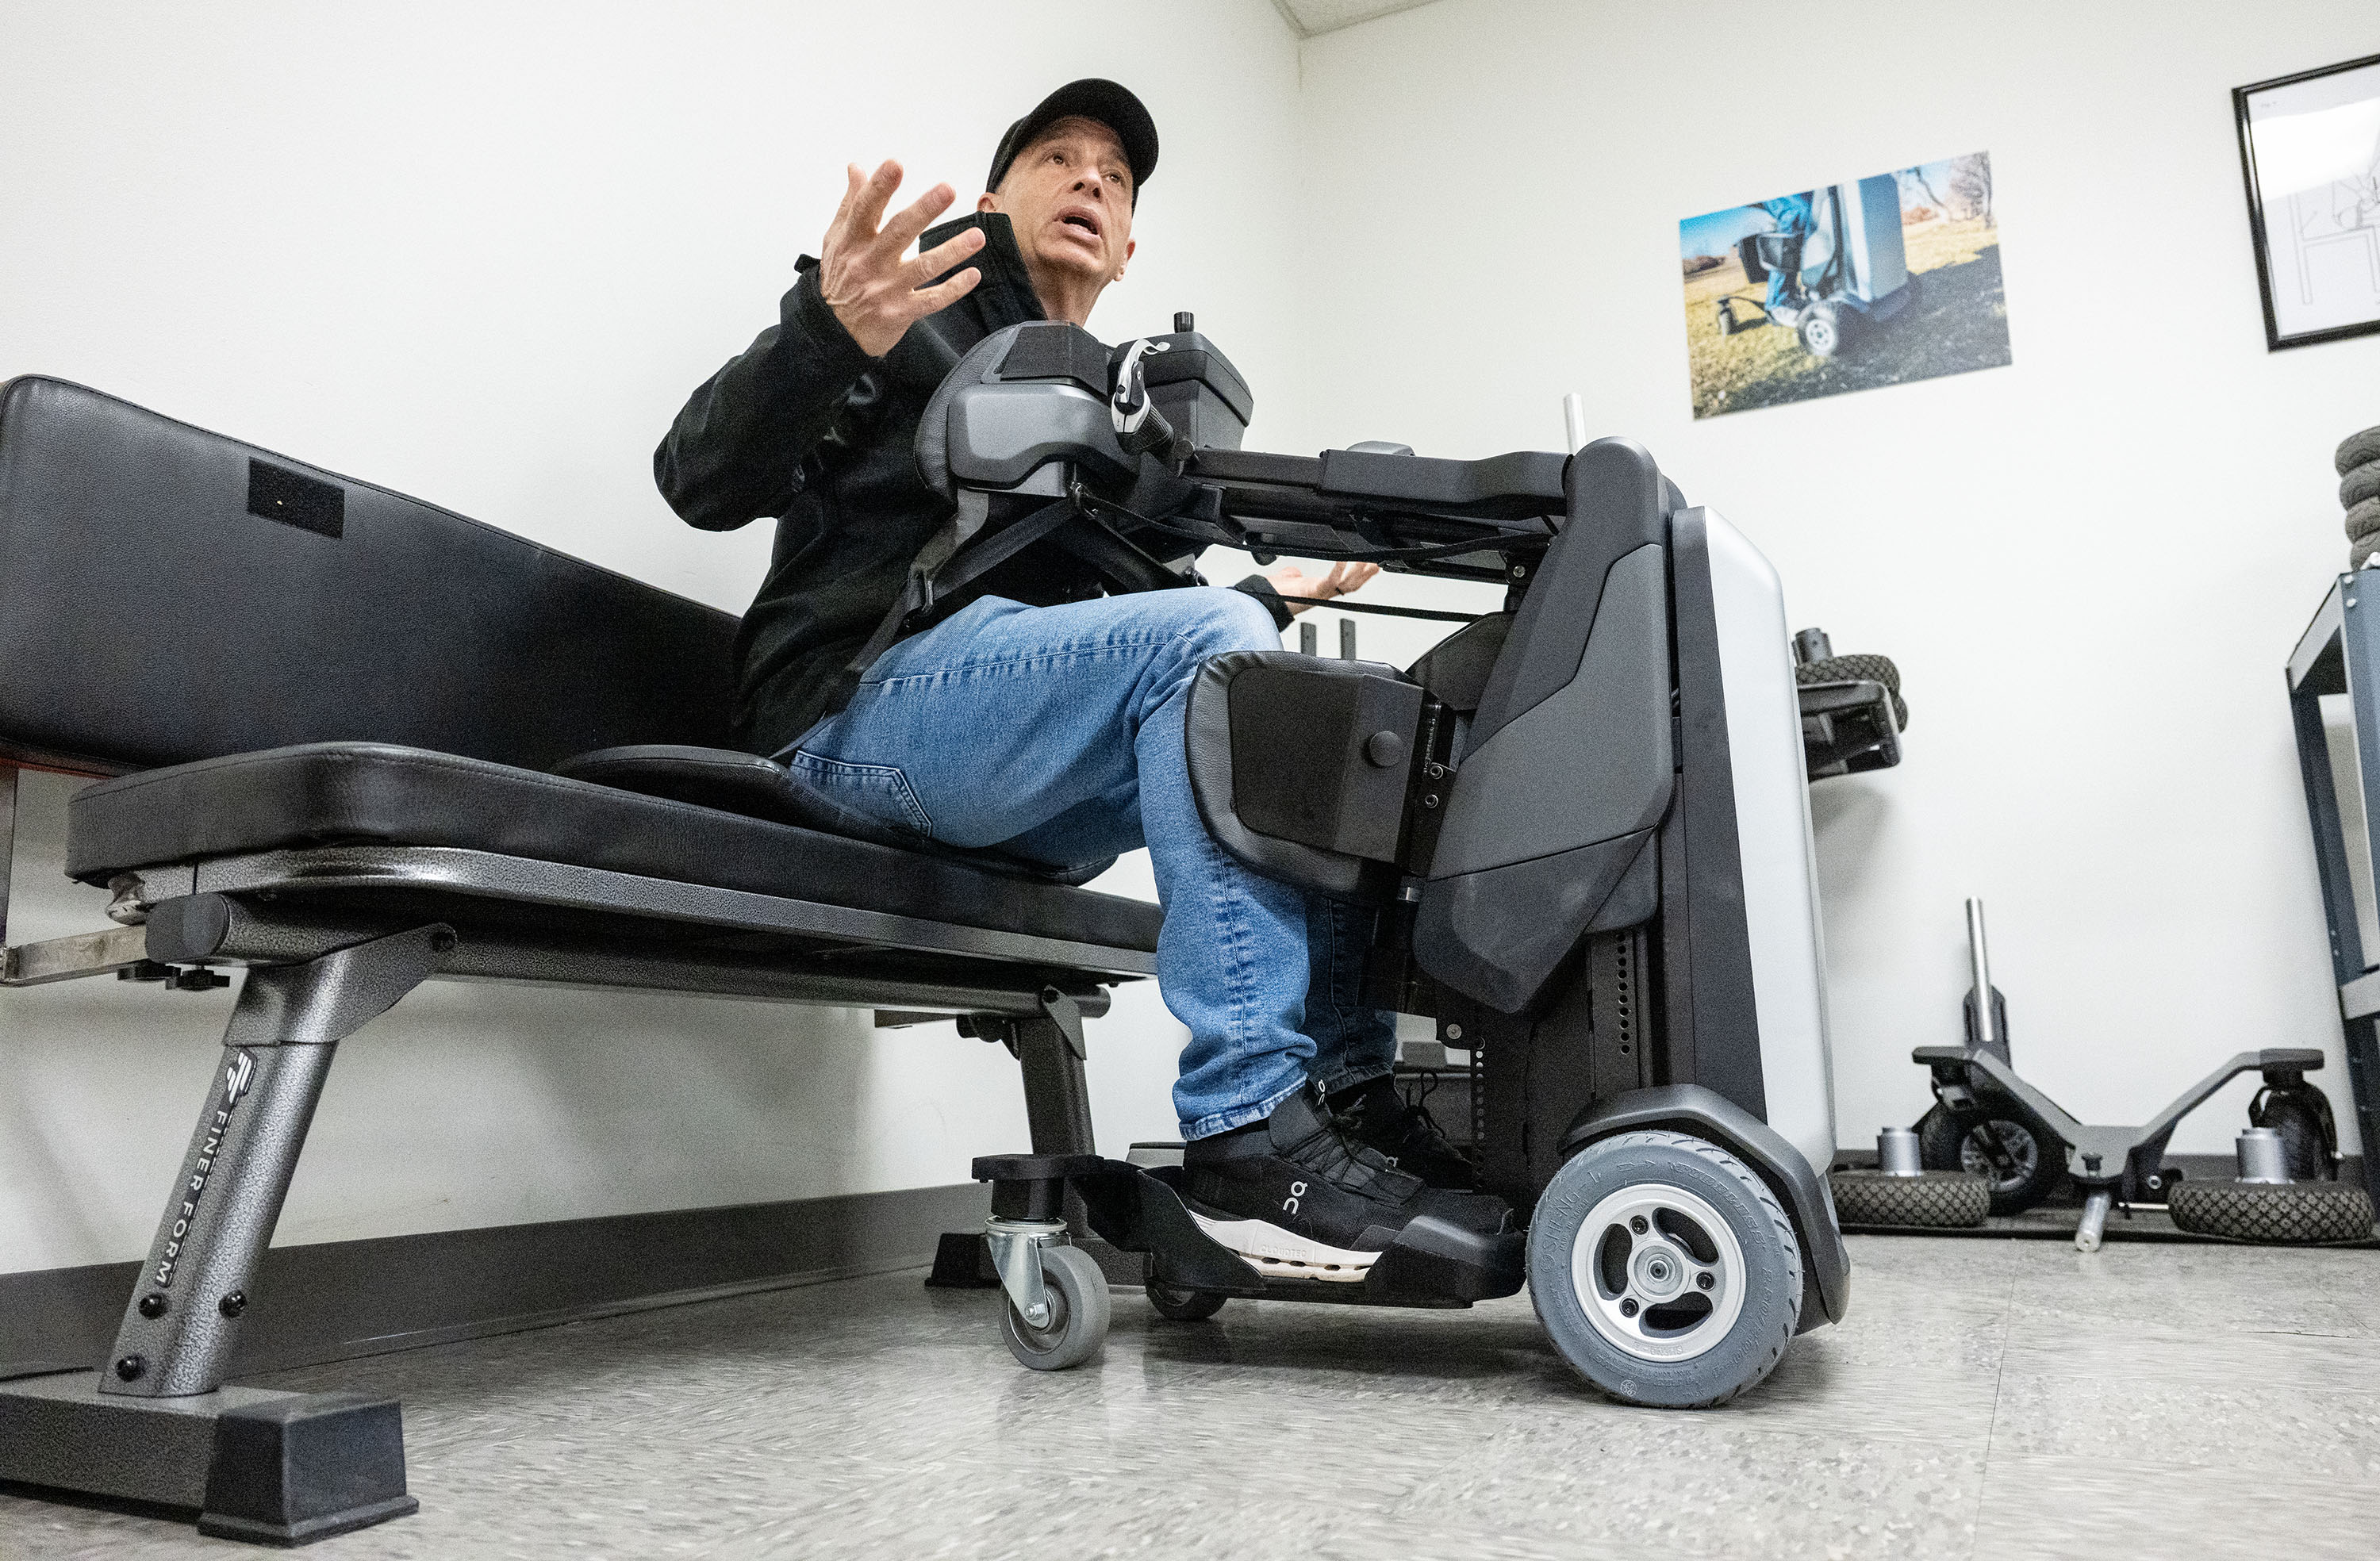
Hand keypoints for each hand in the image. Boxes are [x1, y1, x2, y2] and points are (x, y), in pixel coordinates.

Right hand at [818, 160, 985, 356]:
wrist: (832, 331)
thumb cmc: (839, 278)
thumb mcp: (836, 240)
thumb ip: (850, 204)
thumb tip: (856, 168)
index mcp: (852, 241)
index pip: (865, 208)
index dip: (879, 187)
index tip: (895, 165)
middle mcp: (869, 263)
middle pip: (899, 232)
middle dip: (924, 210)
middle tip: (948, 190)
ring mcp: (886, 289)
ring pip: (923, 267)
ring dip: (952, 251)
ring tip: (977, 236)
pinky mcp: (900, 312)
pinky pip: (932, 300)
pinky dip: (953, 288)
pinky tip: (973, 274)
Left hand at [1266, 560, 1378, 613]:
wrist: (1262, 603)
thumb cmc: (1274, 595)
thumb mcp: (1290, 580)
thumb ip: (1295, 575)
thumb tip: (1295, 572)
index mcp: (1320, 590)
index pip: (1345, 583)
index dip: (1360, 576)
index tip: (1371, 566)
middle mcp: (1323, 594)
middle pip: (1352, 585)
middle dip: (1366, 575)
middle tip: (1375, 563)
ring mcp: (1320, 594)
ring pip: (1346, 585)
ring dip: (1358, 572)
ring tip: (1365, 561)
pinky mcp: (1314, 591)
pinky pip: (1330, 581)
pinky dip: (1338, 569)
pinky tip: (1342, 559)